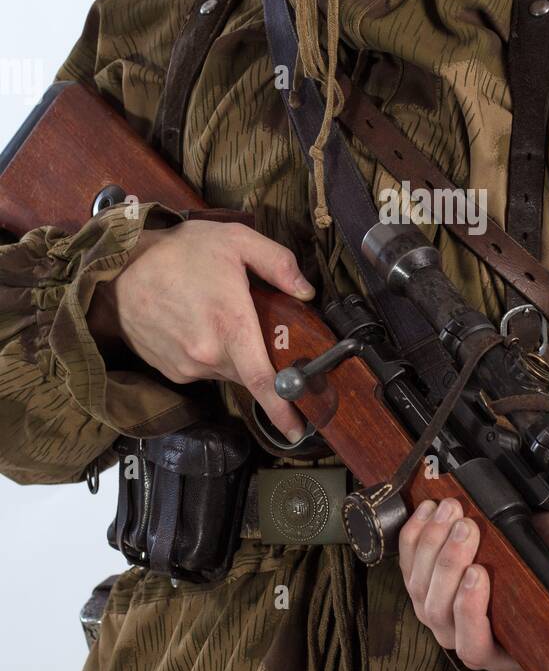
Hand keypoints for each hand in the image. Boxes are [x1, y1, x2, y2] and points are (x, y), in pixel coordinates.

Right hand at [87, 220, 314, 441]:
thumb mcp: (236, 240)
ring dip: (234, 354)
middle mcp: (207, 356)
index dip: (284, 409)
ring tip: (221, 317)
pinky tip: (199, 324)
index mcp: (231, 327)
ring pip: (226, 371)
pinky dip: (210, 354)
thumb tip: (306, 291)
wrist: (120, 266)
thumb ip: (278, 263)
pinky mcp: (169, 369)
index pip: (263, 382)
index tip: (299, 430)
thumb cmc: (179, 251)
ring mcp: (186, 366)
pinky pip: (203, 369)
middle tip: (263, 331)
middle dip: (264, 362)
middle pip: (250, 374)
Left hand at [398, 498, 548, 670]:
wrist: (533, 535)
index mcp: (505, 646)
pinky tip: (428, 512)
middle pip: (439, 614)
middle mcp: (465, 635)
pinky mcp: (421, 583)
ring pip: (418, 590)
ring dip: (431, 547)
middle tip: (467, 527)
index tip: (480, 574)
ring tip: (451, 511)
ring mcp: (439, 610)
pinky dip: (413, 537)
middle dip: (449, 566)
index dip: (470, 613)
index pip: (476, 647)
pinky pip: (405, 566)